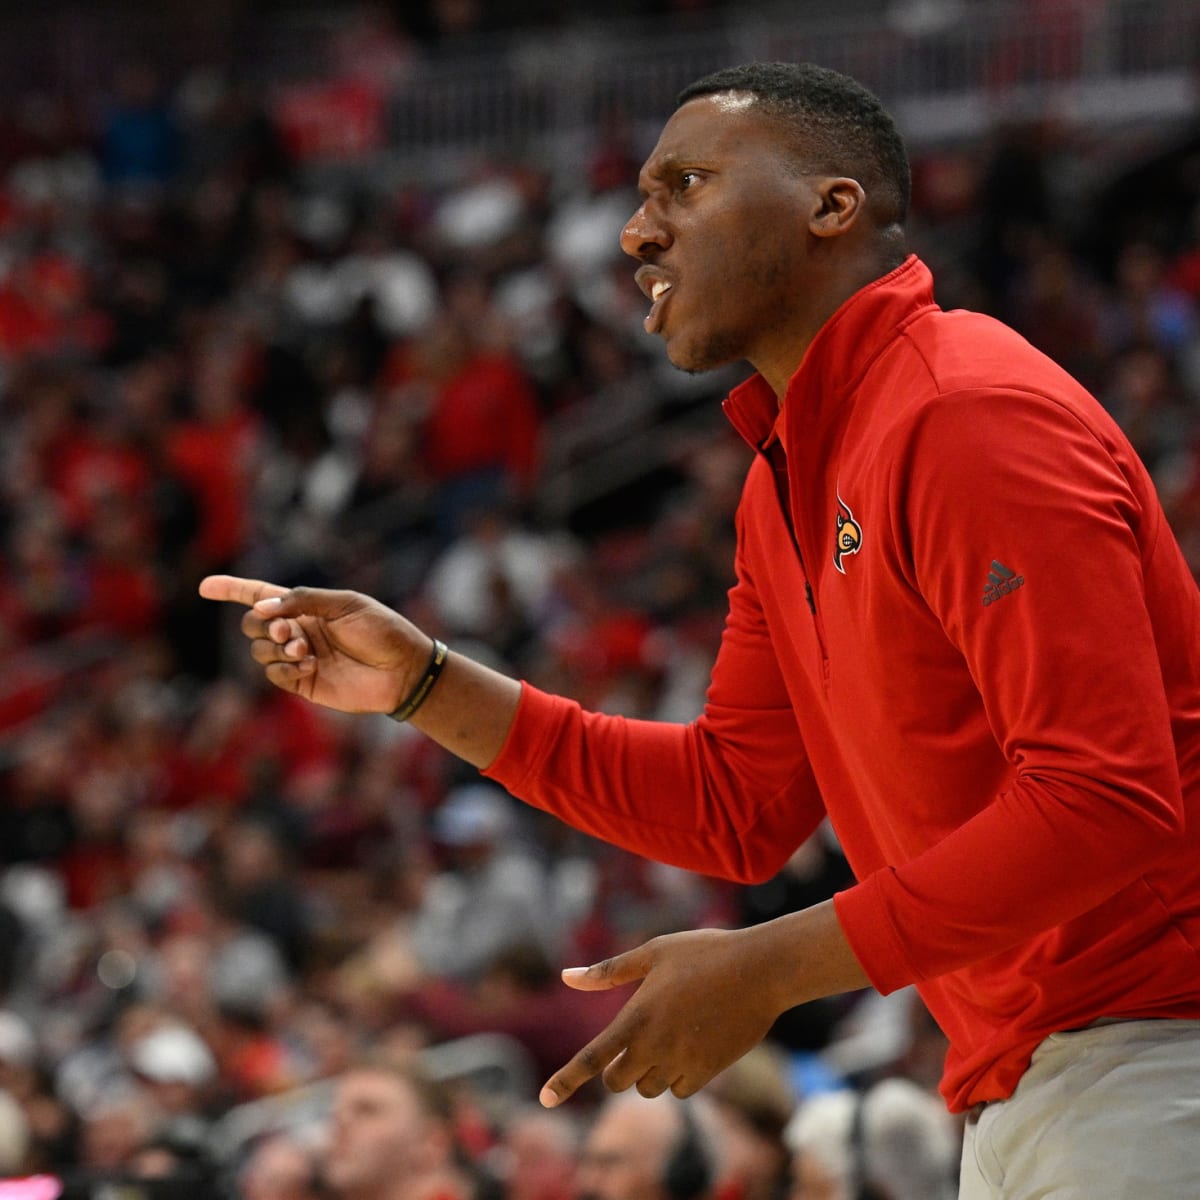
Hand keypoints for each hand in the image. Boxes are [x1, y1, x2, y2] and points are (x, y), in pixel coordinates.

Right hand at [198, 575, 430, 713]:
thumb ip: (303, 601)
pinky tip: (307, 665)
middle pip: (253, 624)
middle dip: (261, 624)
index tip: (205, 587)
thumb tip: (262, 607)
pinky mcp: (305, 683)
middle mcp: (299, 631)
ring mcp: (299, 658)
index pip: (262, 596)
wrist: (404, 669)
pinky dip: (283, 668)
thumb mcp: (346, 605)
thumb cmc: (382, 630)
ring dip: (275, 648)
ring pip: (260, 651)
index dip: (232, 590)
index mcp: (307, 607)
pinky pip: (274, 675)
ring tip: (304, 650)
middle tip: (287, 630)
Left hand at [538, 925, 787, 1106]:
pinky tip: (693, 1044)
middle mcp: (654, 1047)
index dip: (564, 1080)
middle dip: (620, 1067)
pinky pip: (680, 1090)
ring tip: (674, 1031)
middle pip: (618, 1081)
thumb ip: (608, 971)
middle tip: (638, 1038)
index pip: (591, 1059)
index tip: (544, 1098)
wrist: (760, 970)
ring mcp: (681, 1063)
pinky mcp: (707, 1073)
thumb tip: (566, 977)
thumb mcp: (654, 951)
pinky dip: (679, 1076)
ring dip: (651, 1070)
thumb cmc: (703, 953)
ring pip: (650, 1087)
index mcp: (635, 1017)